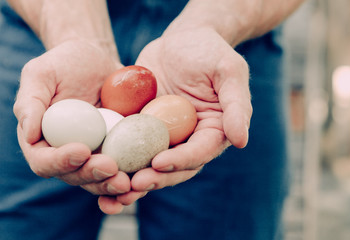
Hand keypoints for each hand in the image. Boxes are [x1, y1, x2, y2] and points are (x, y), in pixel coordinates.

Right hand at [13, 40, 141, 213]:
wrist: (99, 62)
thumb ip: (31, 101)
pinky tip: (146, 175)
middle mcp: (67, 153)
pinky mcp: (118, 150)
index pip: (44, 161)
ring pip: (101, 179)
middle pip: (75, 176)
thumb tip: (30, 135)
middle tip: (111, 168)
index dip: (60, 162)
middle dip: (92, 176)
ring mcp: (95, 154)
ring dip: (113, 184)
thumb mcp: (42, 73)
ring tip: (129, 181)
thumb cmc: (66, 63)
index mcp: (43, 140)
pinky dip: (133, 176)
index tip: (82, 150)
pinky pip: (125, 167)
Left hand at [116, 27, 251, 203]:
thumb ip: (236, 105)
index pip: (200, 152)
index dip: (182, 160)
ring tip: (113, 185)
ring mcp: (164, 134)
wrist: (181, 40)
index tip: (160, 162)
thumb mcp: (228, 71)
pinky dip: (118, 156)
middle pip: (174, 166)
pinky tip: (100, 162)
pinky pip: (130, 143)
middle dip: (155, 177)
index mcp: (213, 130)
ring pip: (150, 161)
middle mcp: (189, 138)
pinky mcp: (143, 126)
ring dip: (133, 175)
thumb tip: (241, 141)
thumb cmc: (209, 51)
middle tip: (134, 183)